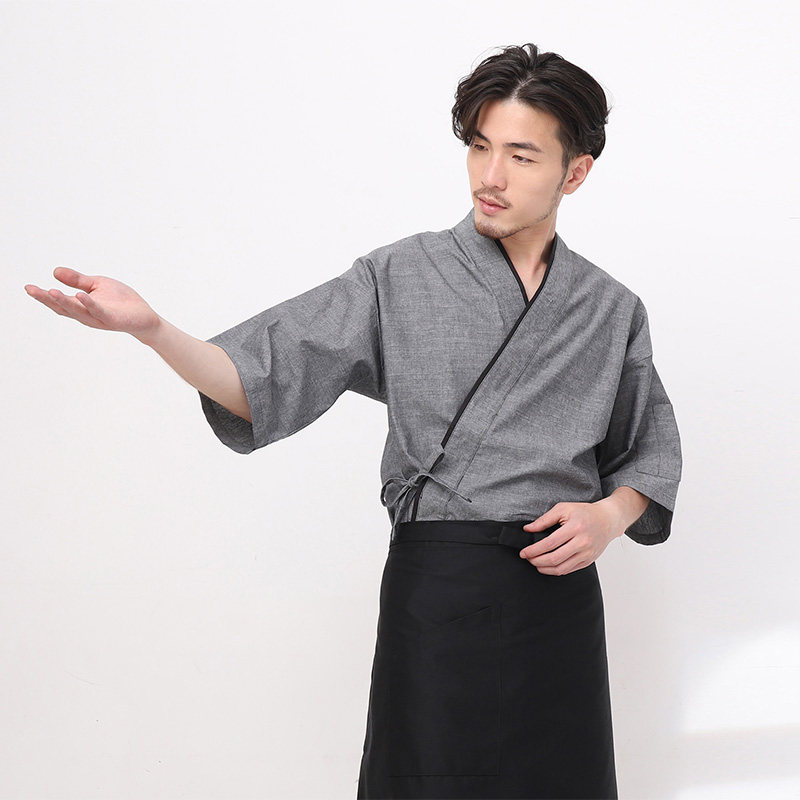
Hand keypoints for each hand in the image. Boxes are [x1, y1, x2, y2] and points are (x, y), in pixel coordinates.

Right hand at [25, 268, 160, 338]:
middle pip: (63, 308)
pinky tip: (80, 295)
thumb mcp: (97, 285)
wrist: (144, 316)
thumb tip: (55, 271)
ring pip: (78, 311)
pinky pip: (99, 312)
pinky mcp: (112, 319)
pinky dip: (89, 304)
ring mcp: (99, 318)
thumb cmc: (121, 301)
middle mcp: (86, 315)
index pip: (58, 302)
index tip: (28, 287)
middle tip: (32, 290)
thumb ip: (77, 280)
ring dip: (64, 302)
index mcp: (81, 306)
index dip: (43, 296)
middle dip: (47, 299)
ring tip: (51, 291)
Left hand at [518, 499, 622, 574]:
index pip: (549, 543)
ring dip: (545, 568)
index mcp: (575, 527)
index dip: (533, 550)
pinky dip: (556, 570)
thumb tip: (528, 529)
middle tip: (528, 558)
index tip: (524, 552)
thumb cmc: (585, 513)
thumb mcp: (563, 509)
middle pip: (554, 558)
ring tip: (536, 563)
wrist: (608, 520)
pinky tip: (548, 566)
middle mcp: (582, 542)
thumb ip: (545, 519)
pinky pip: (569, 570)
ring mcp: (587, 553)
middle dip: (536, 561)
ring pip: (562, 568)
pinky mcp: (589, 560)